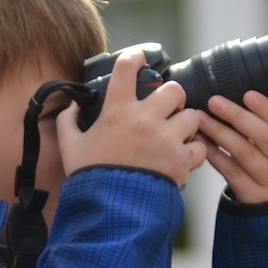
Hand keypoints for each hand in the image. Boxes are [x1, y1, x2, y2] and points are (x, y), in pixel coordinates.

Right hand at [57, 49, 206, 186]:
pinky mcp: (180, 160)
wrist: (108, 209)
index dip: (135, 58)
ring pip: (192, 116)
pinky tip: (183, 155)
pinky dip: (194, 150)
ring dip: (186, 123)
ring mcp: (165, 139)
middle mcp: (144, 119)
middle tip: (167, 107)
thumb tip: (72, 105)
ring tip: (178, 133)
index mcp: (117, 111)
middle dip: (172, 96)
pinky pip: (199, 146)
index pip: (127, 69)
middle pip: (173, 89)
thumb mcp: (70, 146)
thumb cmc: (89, 176)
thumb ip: (68, 121)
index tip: (139, 58)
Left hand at [195, 91, 267, 202]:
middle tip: (215, 101)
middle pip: (264, 138)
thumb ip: (264, 127)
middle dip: (238, 117)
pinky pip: (230, 170)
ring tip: (201, 118)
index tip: (248, 95)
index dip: (267, 110)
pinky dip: (214, 153)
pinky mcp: (250, 193)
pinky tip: (201, 140)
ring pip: (244, 153)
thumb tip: (233, 96)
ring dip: (220, 133)